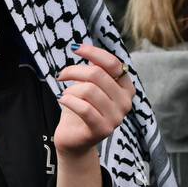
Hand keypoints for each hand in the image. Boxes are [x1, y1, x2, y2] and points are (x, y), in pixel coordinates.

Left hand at [54, 40, 133, 155]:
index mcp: (126, 88)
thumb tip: (84, 47)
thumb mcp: (88, 85)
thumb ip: (92, 68)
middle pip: (97, 74)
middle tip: (61, 76)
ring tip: (66, 95)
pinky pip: (84, 108)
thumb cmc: (80, 109)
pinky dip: (68, 101)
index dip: (93, 52)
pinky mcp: (103, 129)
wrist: (74, 139)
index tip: (75, 48)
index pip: (113, 63)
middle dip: (73, 71)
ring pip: (88, 90)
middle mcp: (126, 102)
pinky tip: (63, 100)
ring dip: (70, 89)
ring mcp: (117, 117)